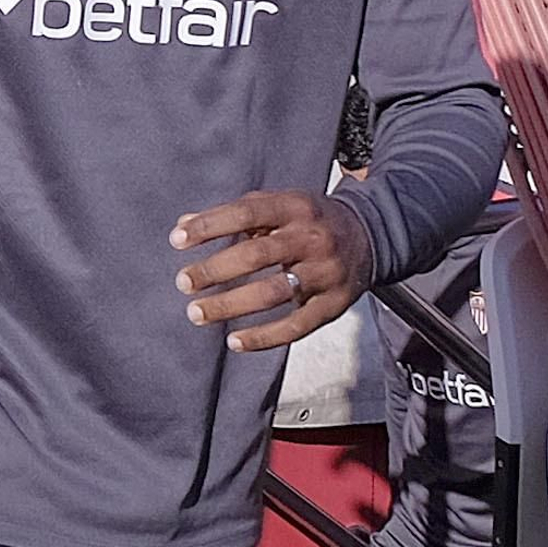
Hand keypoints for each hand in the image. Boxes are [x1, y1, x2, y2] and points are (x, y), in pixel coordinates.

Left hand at [171, 190, 374, 352]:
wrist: (369, 237)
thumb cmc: (309, 220)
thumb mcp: (278, 205)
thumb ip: (234, 214)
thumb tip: (183, 224)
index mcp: (295, 207)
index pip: (247, 213)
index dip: (210, 226)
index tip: (177, 239)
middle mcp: (311, 238)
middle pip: (258, 254)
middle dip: (216, 269)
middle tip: (183, 281)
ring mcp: (324, 273)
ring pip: (274, 292)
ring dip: (231, 304)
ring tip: (197, 312)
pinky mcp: (333, 304)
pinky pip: (296, 326)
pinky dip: (264, 337)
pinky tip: (234, 341)